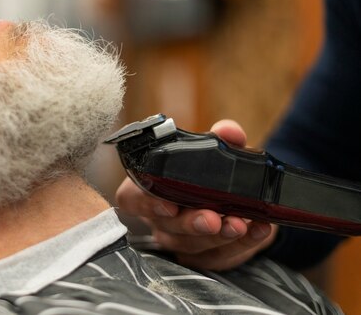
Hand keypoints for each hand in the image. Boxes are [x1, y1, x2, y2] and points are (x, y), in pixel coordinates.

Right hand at [115, 119, 277, 270]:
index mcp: (148, 188)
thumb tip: (230, 132)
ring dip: (218, 238)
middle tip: (212, 218)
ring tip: (239, 224)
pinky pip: (221, 258)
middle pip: (166, 227)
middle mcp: (159, 219)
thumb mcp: (215, 149)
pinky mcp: (206, 257)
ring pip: (191, 247)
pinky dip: (243, 245)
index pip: (132, 199)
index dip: (146, 204)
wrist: (235, 195)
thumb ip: (221, 136)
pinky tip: (258, 230)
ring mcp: (180, 241)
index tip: (168, 205)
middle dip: (190, 224)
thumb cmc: (209, 171)